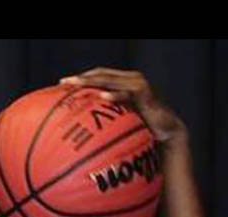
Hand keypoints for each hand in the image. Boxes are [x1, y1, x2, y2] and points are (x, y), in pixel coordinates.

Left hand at [59, 67, 187, 144]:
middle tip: (65, 83)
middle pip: (101, 74)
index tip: (62, 84)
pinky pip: (127, 93)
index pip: (97, 75)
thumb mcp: (119, 119)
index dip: (80, 78)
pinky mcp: (146, 93)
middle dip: (82, 78)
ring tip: (77, 85)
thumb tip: (77, 127)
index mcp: (121, 83)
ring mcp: (138, 84)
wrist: (166, 131)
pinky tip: (102, 96)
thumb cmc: (141, 127)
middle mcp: (129, 79)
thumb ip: (103, 116)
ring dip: (93, 82)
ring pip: (111, 80)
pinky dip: (115, 94)